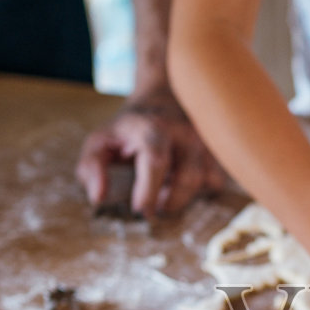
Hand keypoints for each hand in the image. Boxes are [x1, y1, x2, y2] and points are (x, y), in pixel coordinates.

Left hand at [75, 86, 225, 215]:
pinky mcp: (217, 152)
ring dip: (184, 197)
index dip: (148, 192)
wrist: (163, 97)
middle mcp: (186, 133)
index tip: (139, 211)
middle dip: (170, 202)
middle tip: (151, 207)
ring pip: (207, 182)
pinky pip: (215, 182)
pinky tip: (182, 184)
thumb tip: (98, 197)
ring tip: (164, 192)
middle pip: (188, 178)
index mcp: (154, 128)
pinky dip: (200, 191)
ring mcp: (206, 142)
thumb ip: (91, 167)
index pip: (156, 162)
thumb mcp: (100, 140)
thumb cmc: (129, 127)